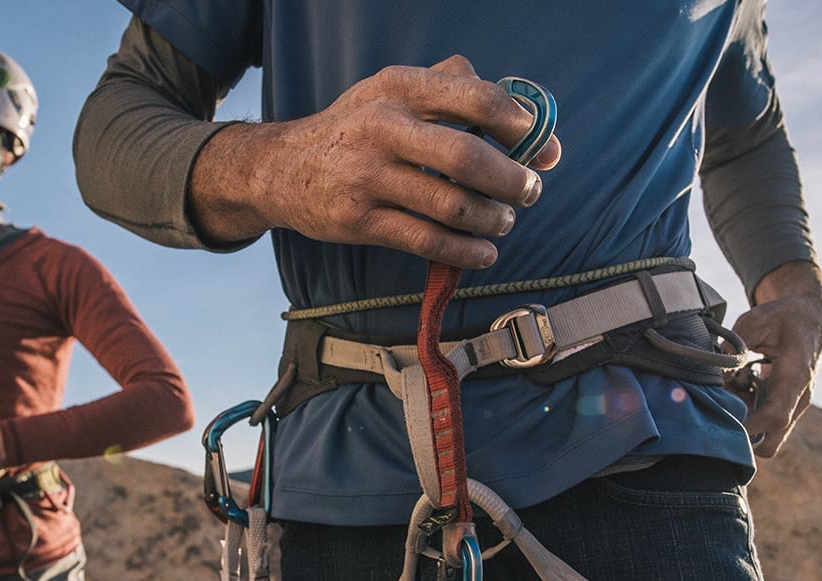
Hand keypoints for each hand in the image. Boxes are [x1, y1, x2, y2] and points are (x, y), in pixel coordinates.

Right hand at [189, 55, 562, 267]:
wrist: (280, 168)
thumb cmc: (354, 128)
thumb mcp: (392, 90)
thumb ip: (454, 88)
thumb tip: (527, 117)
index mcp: (400, 87)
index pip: (475, 98)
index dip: (520, 124)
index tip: (542, 146)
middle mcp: (383, 128)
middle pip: (467, 157)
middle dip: (512, 180)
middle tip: (529, 191)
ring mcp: (370, 178)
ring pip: (451, 205)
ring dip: (492, 219)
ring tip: (504, 221)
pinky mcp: (360, 221)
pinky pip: (427, 240)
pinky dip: (465, 251)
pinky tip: (484, 252)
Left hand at [730, 261, 821, 457]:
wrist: (809, 317)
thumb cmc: (783, 316)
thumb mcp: (756, 320)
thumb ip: (734, 347)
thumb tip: (714, 375)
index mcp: (796, 378)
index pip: (775, 417)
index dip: (747, 426)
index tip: (721, 422)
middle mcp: (797, 399)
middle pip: (770, 444)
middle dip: (742, 436)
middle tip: (720, 410)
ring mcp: (792, 406)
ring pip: (764, 437)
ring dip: (741, 423)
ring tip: (727, 392)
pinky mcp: (783, 406)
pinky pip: (762, 425)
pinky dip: (745, 414)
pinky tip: (735, 389)